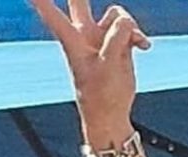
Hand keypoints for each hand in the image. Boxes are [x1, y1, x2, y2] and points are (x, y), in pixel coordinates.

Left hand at [29, 1, 150, 141]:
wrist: (111, 114)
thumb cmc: (102, 96)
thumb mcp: (110, 65)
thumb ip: (117, 36)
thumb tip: (124, 20)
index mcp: (74, 43)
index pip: (54, 17)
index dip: (43, 3)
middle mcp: (85, 36)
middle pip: (80, 2)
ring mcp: (101, 38)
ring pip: (117, 15)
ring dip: (130, 27)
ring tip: (133, 47)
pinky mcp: (116, 43)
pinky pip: (130, 27)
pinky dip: (138, 35)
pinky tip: (144, 48)